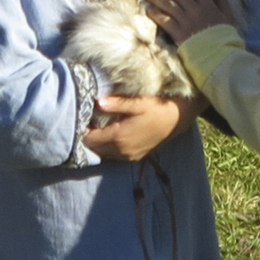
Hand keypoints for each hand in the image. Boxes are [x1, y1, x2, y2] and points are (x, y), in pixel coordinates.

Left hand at [82, 94, 199, 161]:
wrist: (177, 121)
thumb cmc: (157, 109)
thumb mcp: (138, 103)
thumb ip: (117, 103)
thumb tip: (98, 101)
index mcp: (119, 136)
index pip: (89, 139)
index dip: (82, 129)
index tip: (83, 117)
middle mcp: (121, 150)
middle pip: (93, 148)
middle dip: (88, 136)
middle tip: (87, 122)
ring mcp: (127, 156)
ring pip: (102, 153)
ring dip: (97, 143)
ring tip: (97, 128)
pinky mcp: (133, 158)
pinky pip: (112, 156)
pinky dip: (107, 148)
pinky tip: (109, 136)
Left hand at [144, 0, 234, 45]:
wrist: (219, 53)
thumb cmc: (223, 34)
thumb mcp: (227, 14)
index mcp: (208, 4)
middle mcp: (196, 9)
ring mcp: (186, 20)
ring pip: (169, 5)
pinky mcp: (179, 32)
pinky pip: (165, 21)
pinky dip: (156, 15)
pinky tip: (148, 10)